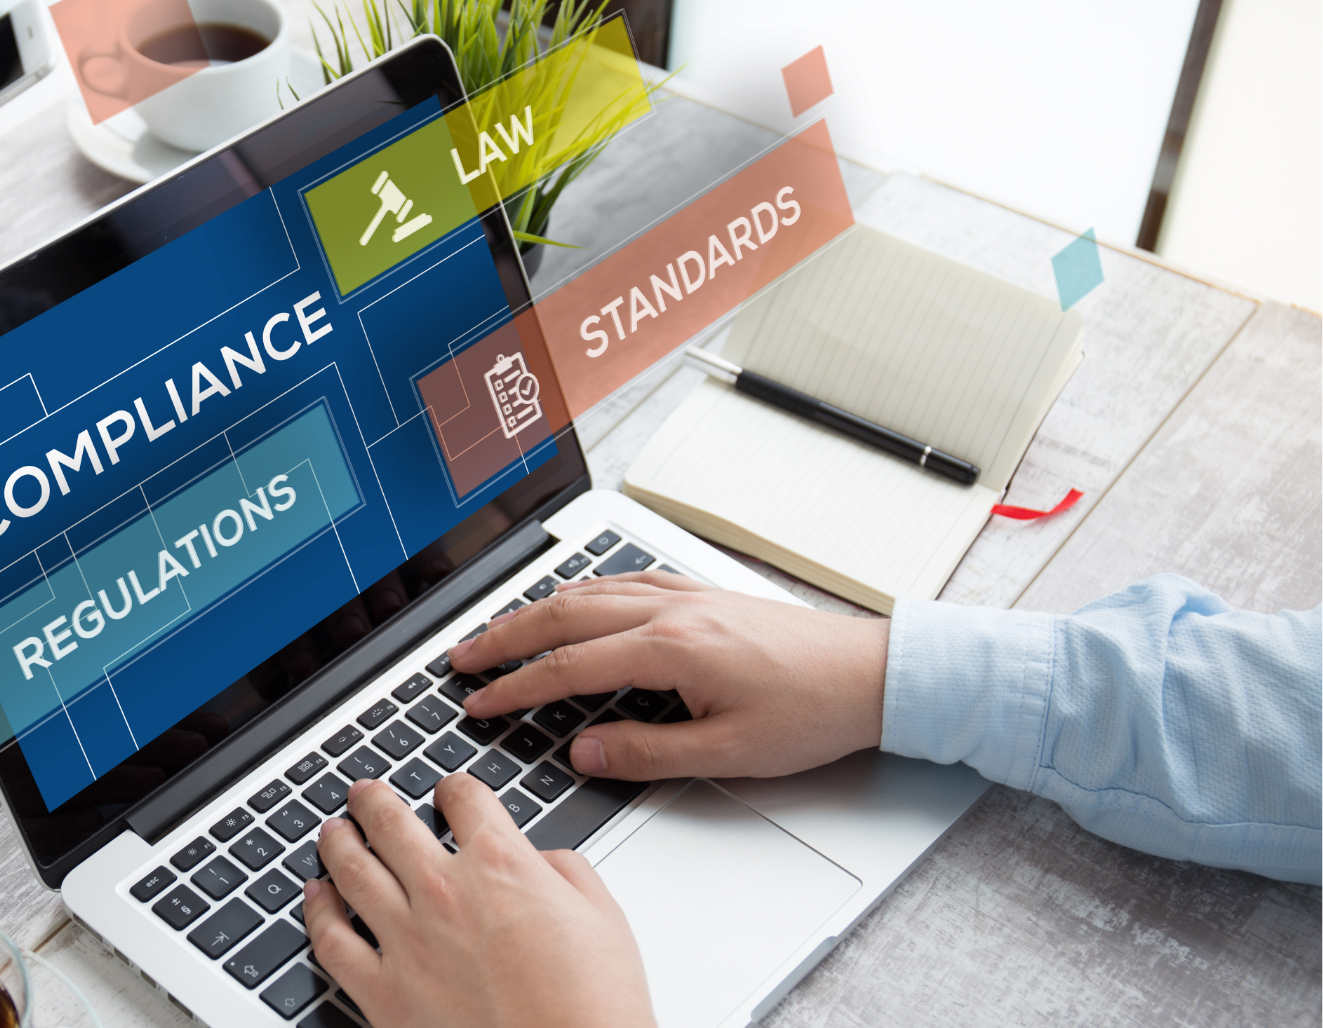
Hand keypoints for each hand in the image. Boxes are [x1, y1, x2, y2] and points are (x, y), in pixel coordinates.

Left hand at [304, 775, 655, 1027]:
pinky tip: (315, 898)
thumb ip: (564, 870)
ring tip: (332, 830)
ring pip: (352, 871)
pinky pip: (334, 941)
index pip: (465, 798)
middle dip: (374, 801)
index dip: (455, 787)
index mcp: (501, 864)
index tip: (450, 791)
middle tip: (365, 793)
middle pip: (391, 823)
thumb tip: (540, 861)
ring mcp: (408, 941)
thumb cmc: (594, 1007)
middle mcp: (445, 892)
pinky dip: (318, 912)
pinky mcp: (384, 993)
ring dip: (338, 842)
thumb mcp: (603, 916)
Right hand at [455, 571, 888, 779]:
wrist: (872, 674)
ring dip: (534, 610)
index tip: (480, 702)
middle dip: (504, 637)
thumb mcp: (728, 753)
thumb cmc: (811, 712)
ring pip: (587, 591)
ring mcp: (683, 594)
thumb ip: (649, 753)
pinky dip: (580, 591)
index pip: (570, 666)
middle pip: (563, 614)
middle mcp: (670, 609)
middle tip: (461, 657)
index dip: (516, 687)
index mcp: (672, 648)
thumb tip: (586, 753)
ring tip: (497, 631)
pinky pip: (620, 580)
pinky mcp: (698, 592)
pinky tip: (569, 601)